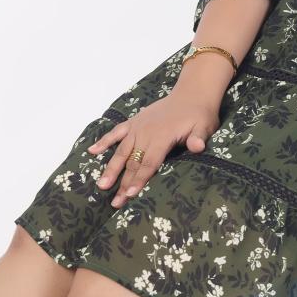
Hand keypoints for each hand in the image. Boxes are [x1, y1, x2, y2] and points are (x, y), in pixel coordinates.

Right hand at [87, 86, 221, 208]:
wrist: (191, 93)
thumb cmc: (199, 113)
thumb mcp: (204, 126)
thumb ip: (199, 137)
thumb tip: (197, 147)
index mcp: (162, 137)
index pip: (149, 163)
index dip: (139, 180)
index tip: (129, 195)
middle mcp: (146, 132)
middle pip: (133, 162)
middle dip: (123, 183)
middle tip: (115, 203)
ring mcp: (138, 127)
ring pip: (122, 151)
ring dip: (111, 168)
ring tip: (102, 185)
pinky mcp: (134, 122)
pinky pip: (116, 132)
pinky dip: (104, 141)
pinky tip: (92, 151)